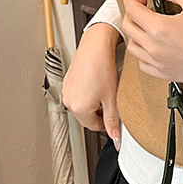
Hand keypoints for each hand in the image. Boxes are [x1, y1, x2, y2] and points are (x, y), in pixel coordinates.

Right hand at [61, 22, 121, 147]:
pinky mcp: (68, 82)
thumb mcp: (111, 98)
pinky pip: (79, 95)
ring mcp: (67, 91)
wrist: (95, 47)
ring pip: (84, 106)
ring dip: (94, 103)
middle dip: (100, 112)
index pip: (95, 126)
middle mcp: (69, 101)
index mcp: (79, 108)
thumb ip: (112, 120)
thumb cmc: (102, 68)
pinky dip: (89, 93)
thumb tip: (115, 136)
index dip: (108, 122)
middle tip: (112, 100)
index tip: (115, 116)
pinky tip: (98, 82)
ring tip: (105, 89)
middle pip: (88, 117)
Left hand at [120, 0, 182, 86]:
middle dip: (132, 11)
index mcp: (160, 29)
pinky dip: (142, 53)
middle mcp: (155, 48)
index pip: (132, 9)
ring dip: (135, 33)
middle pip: (128, 27)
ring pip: (132, 47)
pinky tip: (151, 46)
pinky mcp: (165, 74)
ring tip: (146, 25)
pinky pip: (142, 64)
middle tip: (144, 4)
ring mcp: (159, 63)